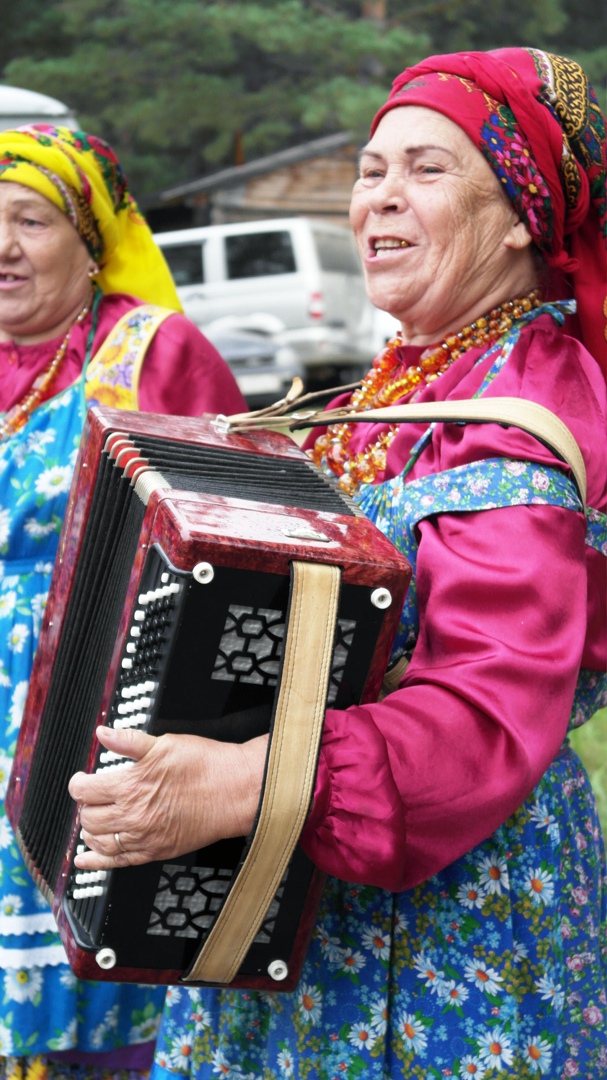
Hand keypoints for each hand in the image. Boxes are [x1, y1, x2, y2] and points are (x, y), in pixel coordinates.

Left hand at [68, 725, 267, 870]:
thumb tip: (104, 733)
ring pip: (98, 841)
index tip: (81, 780)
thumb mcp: (164, 743)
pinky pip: (116, 863)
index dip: (78, 783)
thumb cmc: (205, 766)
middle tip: (93, 797)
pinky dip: (96, 861)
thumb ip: (129, 741)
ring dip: (90, 830)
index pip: (85, 790)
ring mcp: (143, 837)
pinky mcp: (155, 851)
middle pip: (88, 817)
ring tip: (95, 820)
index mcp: (131, 785)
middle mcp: (133, 815)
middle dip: (85, 806)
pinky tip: (86, 858)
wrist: (235, 791)